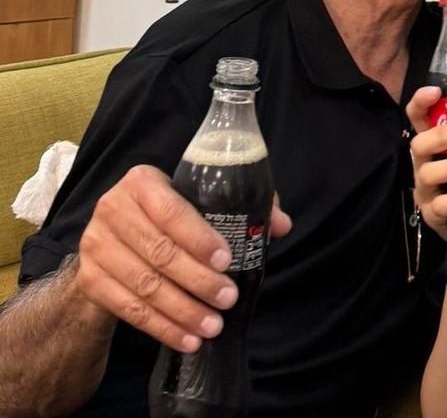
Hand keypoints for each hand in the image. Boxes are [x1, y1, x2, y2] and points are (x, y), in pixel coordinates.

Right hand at [74, 165, 291, 352]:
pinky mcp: (91, 279)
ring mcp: (96, 245)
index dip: (199, 238)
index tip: (226, 260)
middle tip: (228, 298)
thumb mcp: (200, 203)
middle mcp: (112, 208)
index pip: (172, 210)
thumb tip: (279, 224)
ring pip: (144, 285)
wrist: (113, 242)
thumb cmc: (170, 218)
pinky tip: (188, 339)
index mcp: (142, 182)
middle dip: (198, 280)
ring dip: (182, 310)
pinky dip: (161, 327)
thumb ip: (241, 207)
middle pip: (159, 252)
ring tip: (213, 325)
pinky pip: (129, 309)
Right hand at [406, 86, 446, 240]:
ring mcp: (426, 190)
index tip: (436, 92)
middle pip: (419, 143)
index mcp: (436, 143)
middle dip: (442, 135)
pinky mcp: (433, 215)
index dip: (421, 102)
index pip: (418, 117)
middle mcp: (425, 163)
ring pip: (427, 174)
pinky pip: (440, 205)